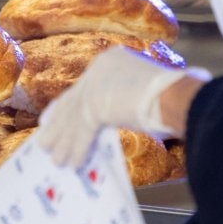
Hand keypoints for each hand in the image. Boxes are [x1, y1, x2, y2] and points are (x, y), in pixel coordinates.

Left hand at [36, 46, 209, 168]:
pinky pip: (83, 133)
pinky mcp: (95, 107)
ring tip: (54, 158)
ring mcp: (94, 87)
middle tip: (46, 139)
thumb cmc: (172, 92)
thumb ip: (128, 96)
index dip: (69, 104)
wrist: (176, 95)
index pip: (84, 87)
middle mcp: (98, 70)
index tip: (55, 115)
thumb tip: (129, 109)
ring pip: (72, 119)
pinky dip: (77, 150)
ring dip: (62, 142)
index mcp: (110, 60)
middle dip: (58, 124)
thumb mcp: (144, 89)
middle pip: (72, 102)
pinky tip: (71, 163)